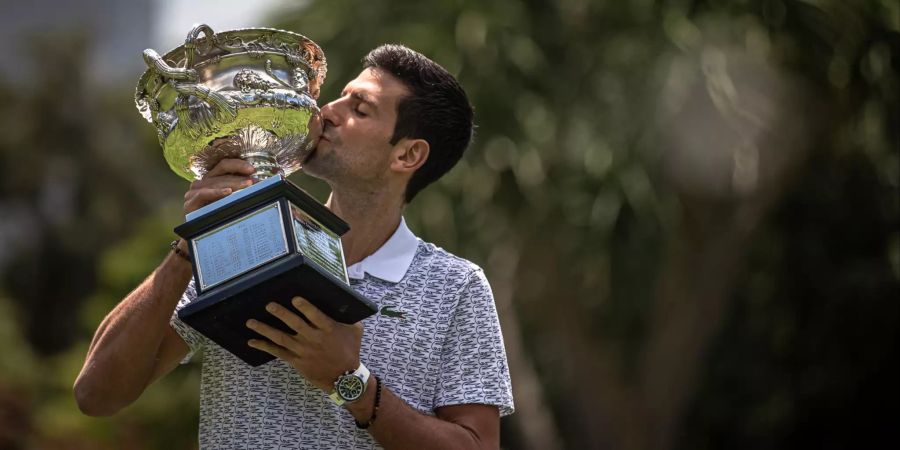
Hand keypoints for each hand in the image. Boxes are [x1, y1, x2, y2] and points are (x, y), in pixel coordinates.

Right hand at [183, 159, 255, 214]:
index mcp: (211, 179)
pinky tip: (228, 192)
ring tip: (246, 187)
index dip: (238, 165)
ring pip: (214, 183)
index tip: (252, 170)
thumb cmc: (219, 219)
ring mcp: (193, 192)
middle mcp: (201, 183)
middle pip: (221, 175)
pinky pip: (203, 194)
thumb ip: (240, 191)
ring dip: (232, 184)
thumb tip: (258, 184)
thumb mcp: (231, 202)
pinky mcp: (190, 203)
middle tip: (253, 182)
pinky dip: (216, 192)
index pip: (224, 165)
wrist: (201, 238)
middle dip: (239, 178)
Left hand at [246, 297, 363, 391]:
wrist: (345, 378)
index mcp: (328, 329)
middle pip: (295, 325)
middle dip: (281, 314)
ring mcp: (303, 350)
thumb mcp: (355, 331)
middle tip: (269, 306)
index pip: (315, 316)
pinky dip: (264, 346)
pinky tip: (252, 341)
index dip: (305, 307)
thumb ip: (350, 317)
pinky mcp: (296, 361)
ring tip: (251, 322)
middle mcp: (313, 339)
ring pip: (281, 338)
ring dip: (265, 329)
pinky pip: (278, 352)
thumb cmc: (350, 351)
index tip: (294, 299)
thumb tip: (348, 302)